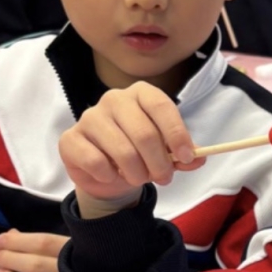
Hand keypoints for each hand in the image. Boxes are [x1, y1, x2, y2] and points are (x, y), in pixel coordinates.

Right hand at [59, 83, 204, 213]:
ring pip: (122, 151)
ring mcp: (90, 117)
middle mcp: (114, 99)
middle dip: (159, 163)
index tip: (186, 157)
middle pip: (144, 133)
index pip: (161, 106)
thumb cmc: (140, 154)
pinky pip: (96, 162)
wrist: (106, 172)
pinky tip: (112, 175)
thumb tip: (199, 159)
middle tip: (164, 178)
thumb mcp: (166, 152)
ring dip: (137, 173)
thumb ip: (183, 155)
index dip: (176, 133)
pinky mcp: (71, 139)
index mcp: (141, 93)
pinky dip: (110, 176)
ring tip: (139, 178)